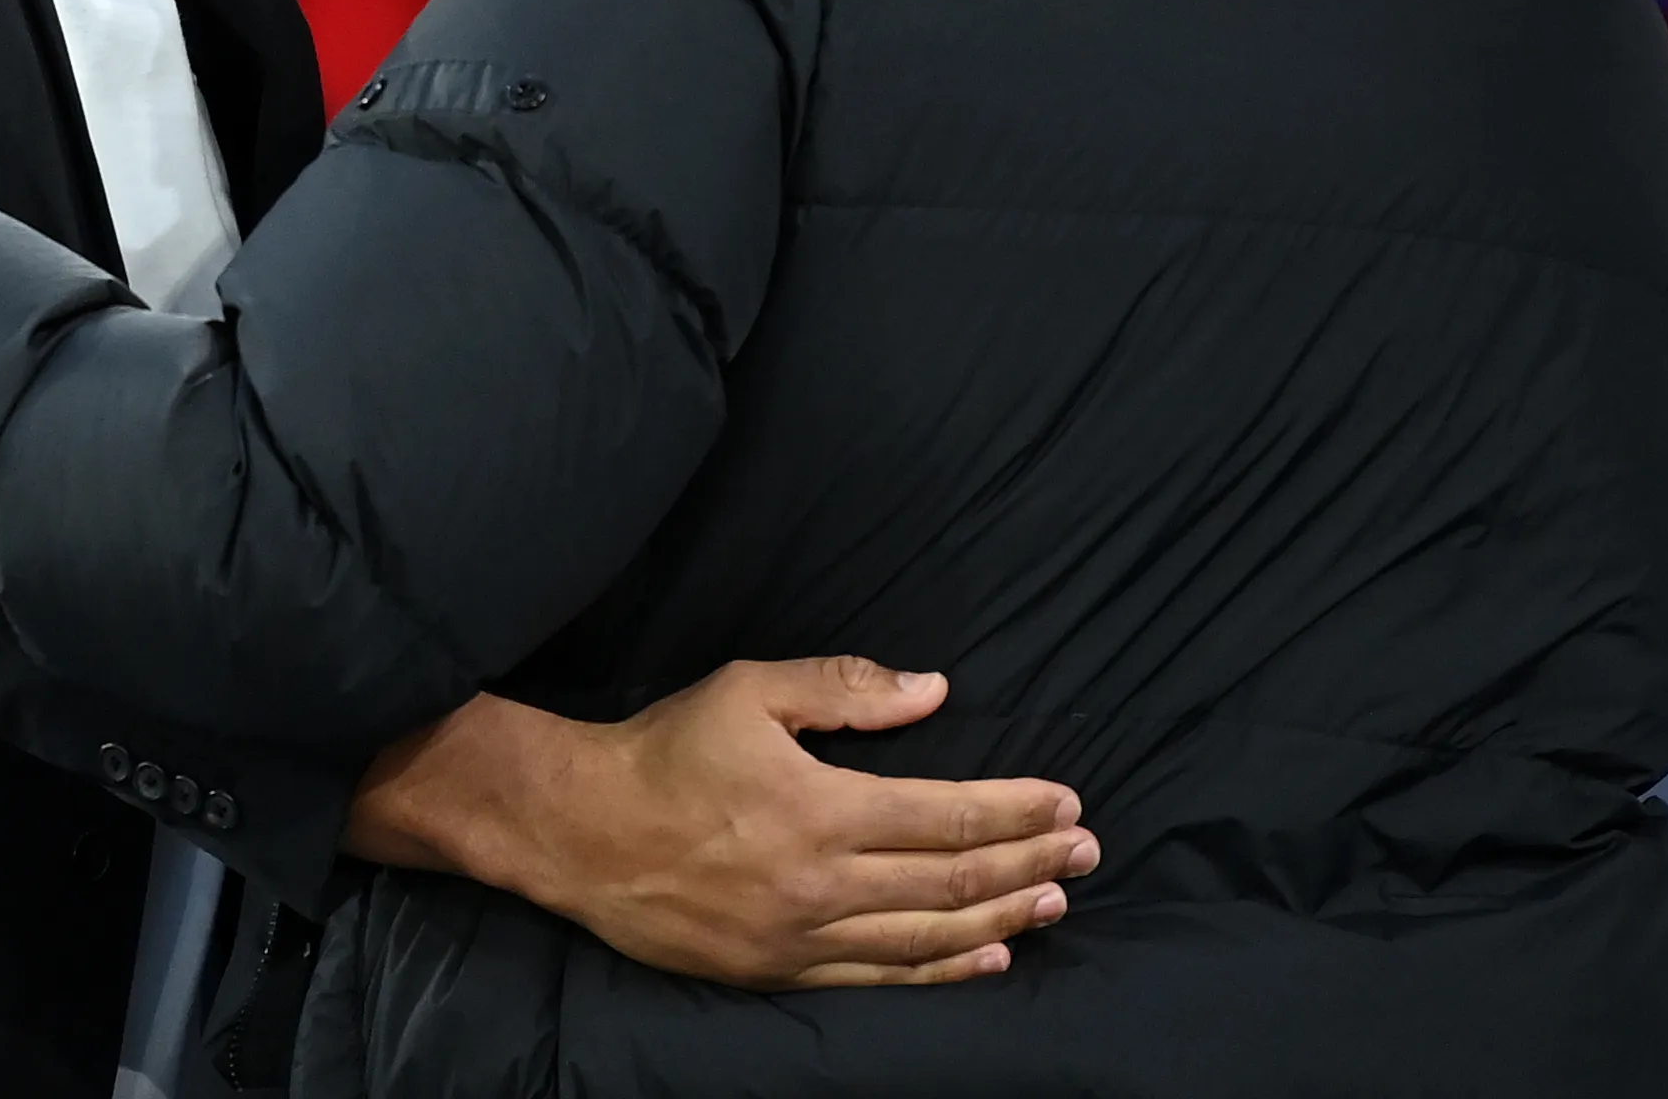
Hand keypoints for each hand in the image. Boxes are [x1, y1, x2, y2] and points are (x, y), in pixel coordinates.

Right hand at [348, 663, 1099, 988]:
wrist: (581, 832)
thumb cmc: (667, 750)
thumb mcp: (750, 690)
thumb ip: (846, 688)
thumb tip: (934, 690)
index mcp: (821, 807)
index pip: (947, 814)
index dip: (1015, 809)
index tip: (1067, 800)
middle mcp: (821, 882)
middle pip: (952, 879)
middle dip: (1028, 861)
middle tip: (1086, 851)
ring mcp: (802, 937)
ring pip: (928, 936)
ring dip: (1002, 919)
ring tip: (1056, 902)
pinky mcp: (779, 971)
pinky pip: (880, 978)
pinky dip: (942, 971)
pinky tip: (987, 959)